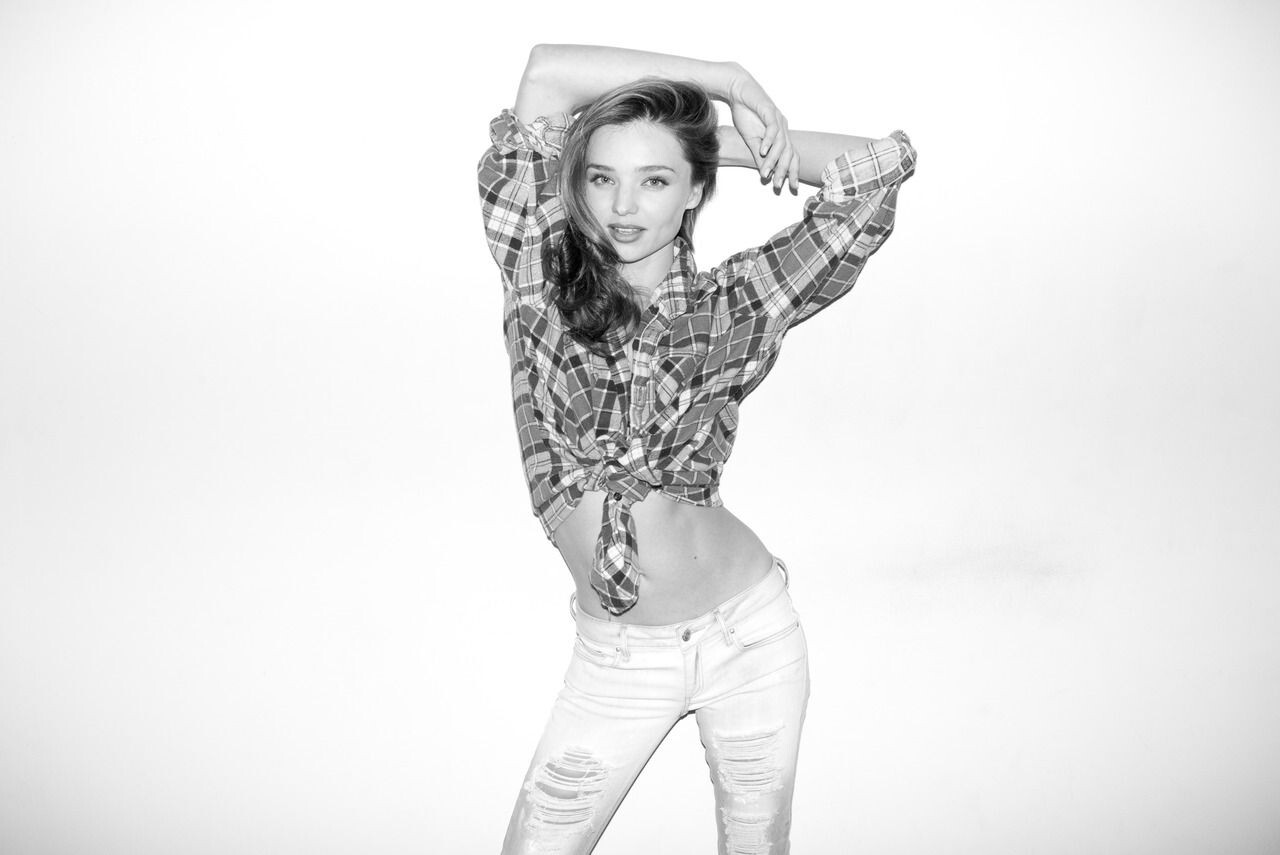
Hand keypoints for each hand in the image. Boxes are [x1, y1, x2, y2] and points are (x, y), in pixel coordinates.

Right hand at [726, 69, 799, 193]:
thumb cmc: (746, 114)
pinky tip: (763, 151)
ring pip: (781, 144)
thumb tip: (765, 173)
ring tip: (765, 173)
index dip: (793, 172)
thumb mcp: (751, 140)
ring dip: (774, 160)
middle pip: (789, 153)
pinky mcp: (770, 111)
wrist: (739, 92)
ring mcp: (778, 120)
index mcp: (781, 136)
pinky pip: (773, 129)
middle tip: (778, 186)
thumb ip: (759, 155)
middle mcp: (783, 129)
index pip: (791, 157)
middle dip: (784, 171)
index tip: (791, 188)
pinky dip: (768, 141)